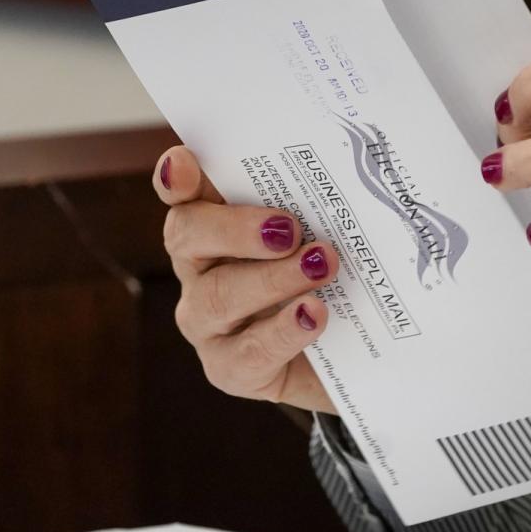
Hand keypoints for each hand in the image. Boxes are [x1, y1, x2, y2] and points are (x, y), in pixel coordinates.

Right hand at [155, 146, 336, 412]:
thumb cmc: (335, 283)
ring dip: (272, 278)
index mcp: (216, 225)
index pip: (184, 193)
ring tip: (321, 266)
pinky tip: (313, 314)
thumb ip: (320, 206)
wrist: (353, 359)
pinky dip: (283, 330)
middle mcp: (200, 269)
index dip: (177, 178)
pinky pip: (248, 351)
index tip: (184, 162)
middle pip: (188, 236)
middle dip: (236, 228)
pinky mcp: (229, 369)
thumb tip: (351, 170)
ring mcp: (207, 323)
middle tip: (290, 228)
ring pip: (218, 295)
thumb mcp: (330, 238)